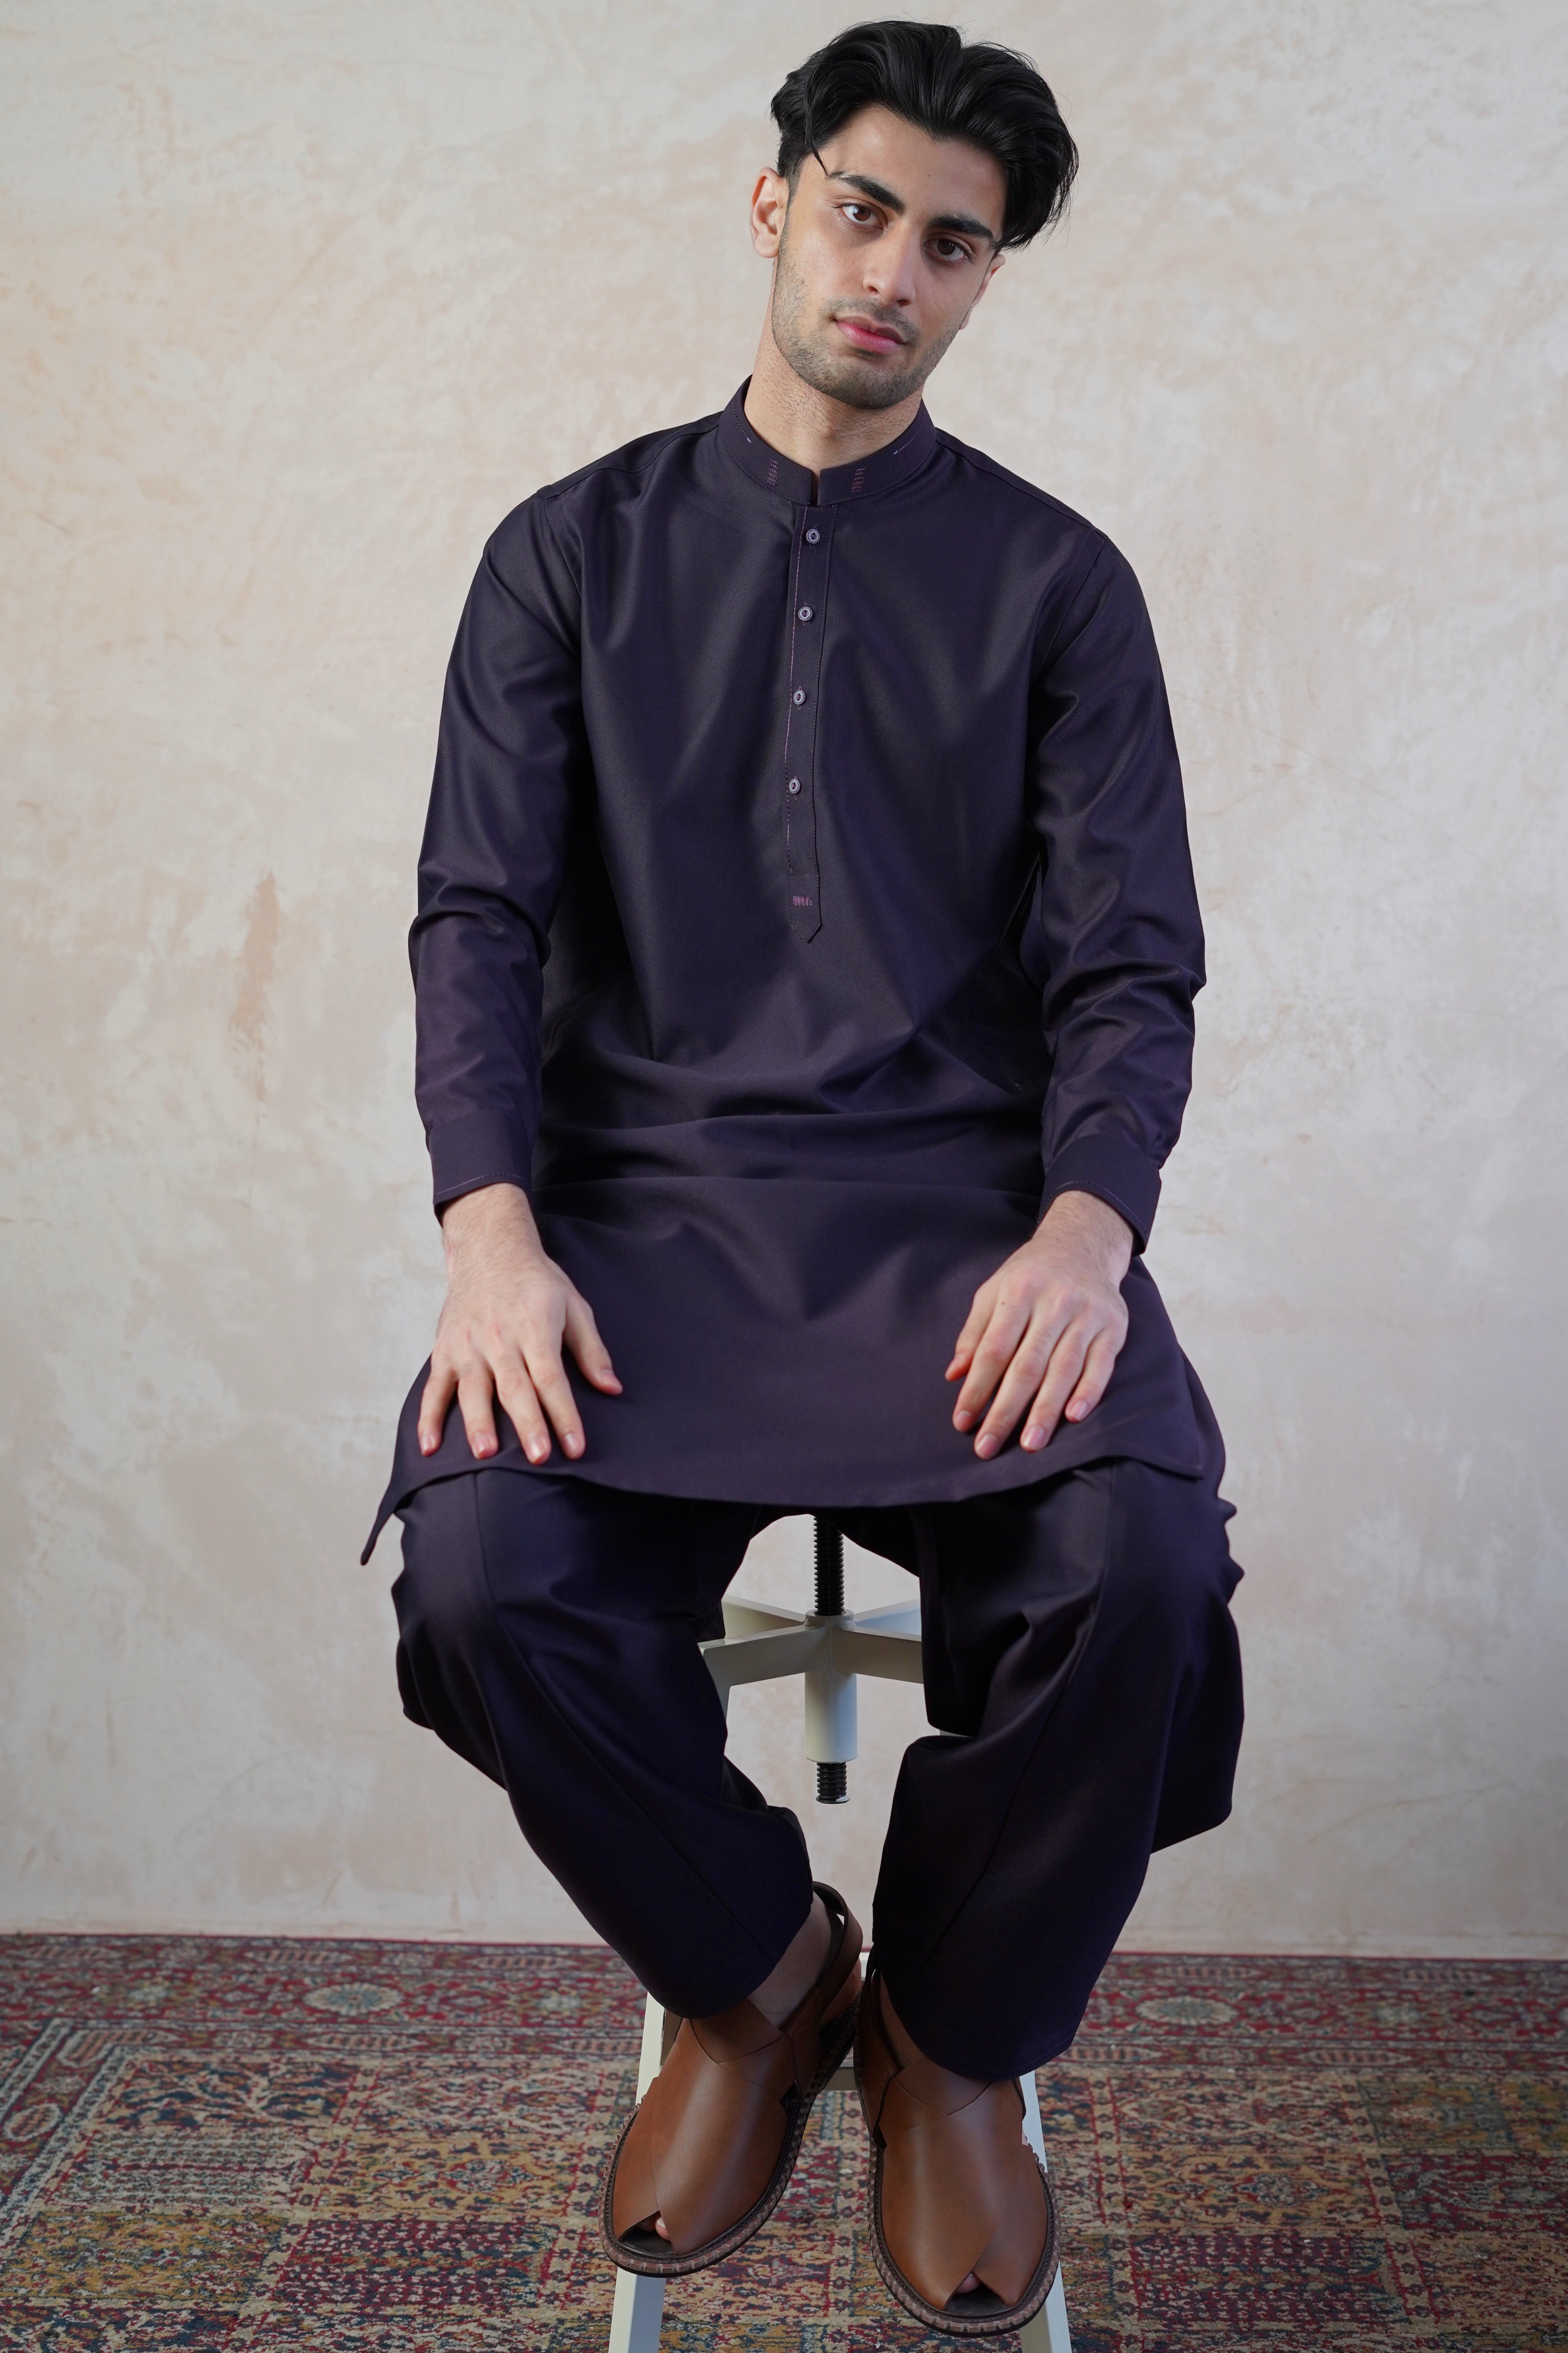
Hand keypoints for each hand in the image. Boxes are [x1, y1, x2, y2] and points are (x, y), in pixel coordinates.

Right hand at [418, 1183, 620, 1463]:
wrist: (489, 1249)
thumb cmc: (537, 1283)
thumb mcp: (574, 1306)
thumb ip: (592, 1350)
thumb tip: (611, 1389)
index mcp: (535, 1328)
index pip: (551, 1377)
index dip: (564, 1413)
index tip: (576, 1446)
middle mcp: (500, 1338)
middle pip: (515, 1387)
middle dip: (527, 1423)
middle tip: (537, 1456)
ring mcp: (468, 1345)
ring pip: (472, 1389)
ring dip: (478, 1422)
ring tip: (485, 1452)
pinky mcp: (445, 1350)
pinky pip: (435, 1388)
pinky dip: (428, 1418)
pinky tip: (430, 1446)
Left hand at [946, 1190, 1133, 1458]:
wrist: (1082, 1244)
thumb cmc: (1029, 1276)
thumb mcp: (993, 1292)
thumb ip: (974, 1333)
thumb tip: (955, 1375)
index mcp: (1019, 1292)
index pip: (994, 1349)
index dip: (977, 1387)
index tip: (962, 1421)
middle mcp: (1055, 1301)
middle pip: (1027, 1365)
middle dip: (1005, 1410)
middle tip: (988, 1446)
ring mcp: (1088, 1314)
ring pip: (1064, 1369)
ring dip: (1046, 1410)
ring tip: (1029, 1444)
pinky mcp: (1114, 1326)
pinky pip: (1101, 1365)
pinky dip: (1088, 1392)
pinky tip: (1074, 1417)